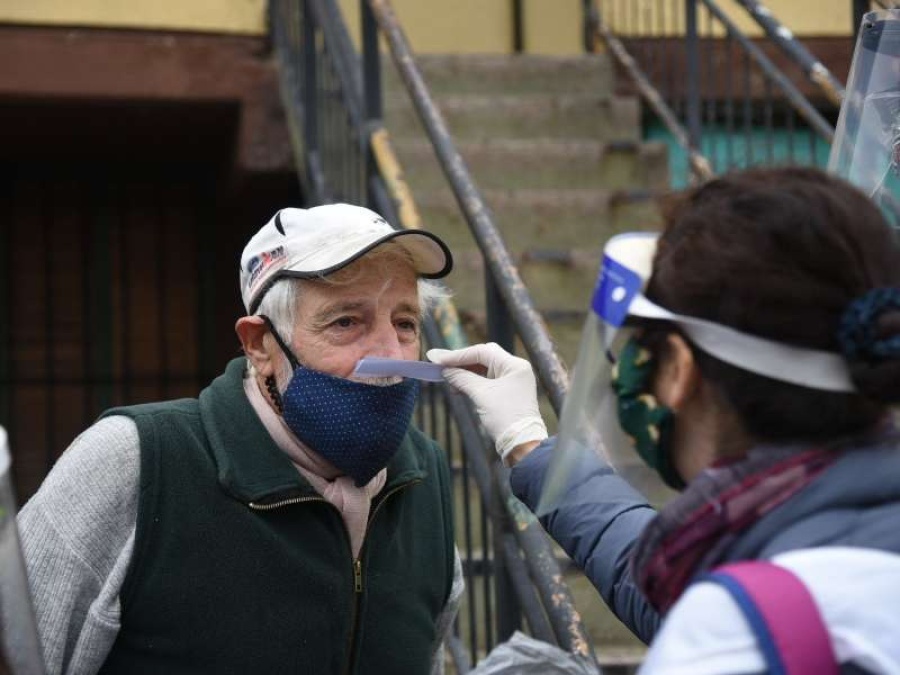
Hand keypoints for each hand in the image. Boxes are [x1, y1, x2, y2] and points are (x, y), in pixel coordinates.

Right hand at [427, 343, 547, 464]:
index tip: (437, 359)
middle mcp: (515, 369)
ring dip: (464, 373)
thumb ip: (462, 378)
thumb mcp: (481, 395)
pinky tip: (457, 387)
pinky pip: (486, 381)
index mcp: (514, 365)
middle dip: (461, 361)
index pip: (482, 352)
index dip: (458, 355)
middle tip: (439, 364)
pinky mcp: (506, 392)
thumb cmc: (505, 417)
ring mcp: (512, 380)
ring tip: (447, 378)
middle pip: (483, 357)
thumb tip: (445, 370)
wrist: (521, 444)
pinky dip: (471, 382)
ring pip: (483, 369)